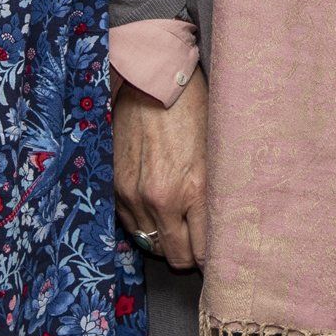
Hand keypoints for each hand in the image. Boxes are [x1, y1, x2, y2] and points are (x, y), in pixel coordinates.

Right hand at [115, 67, 208, 270]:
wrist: (152, 79)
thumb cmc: (193, 107)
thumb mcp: (217, 149)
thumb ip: (214, 191)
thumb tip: (220, 224)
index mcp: (195, 189)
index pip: (203, 251)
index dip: (211, 256)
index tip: (216, 253)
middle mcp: (162, 199)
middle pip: (175, 256)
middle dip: (188, 254)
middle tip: (197, 244)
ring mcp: (134, 194)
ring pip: (150, 244)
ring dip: (164, 239)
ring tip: (177, 226)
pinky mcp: (115, 185)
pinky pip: (130, 224)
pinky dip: (144, 223)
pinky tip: (156, 211)